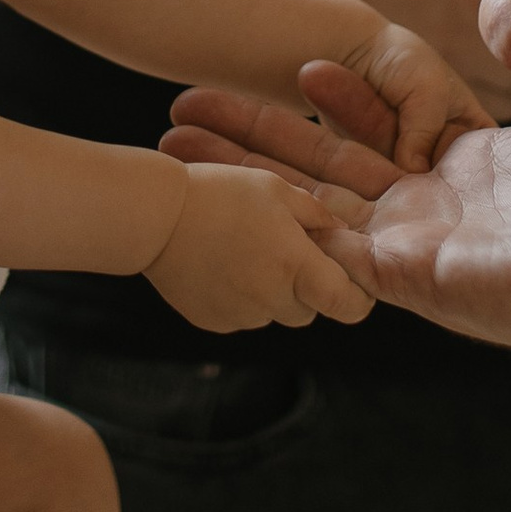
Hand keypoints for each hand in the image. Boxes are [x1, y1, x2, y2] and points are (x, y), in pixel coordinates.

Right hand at [145, 162, 372, 334]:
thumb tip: (342, 233)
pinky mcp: (214, 322)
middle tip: (284, 252)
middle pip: (308, 309)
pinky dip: (240, 298)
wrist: (154, 217)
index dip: (356, 299)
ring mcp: (241, 315)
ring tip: (245, 251)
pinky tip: (221, 264)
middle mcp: (272, 298)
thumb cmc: (219, 192)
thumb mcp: (275, 189)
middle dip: (305, 288)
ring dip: (271, 293)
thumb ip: (316, 214)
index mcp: (295, 265)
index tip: (351, 287)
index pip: (347, 304)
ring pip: (273, 314)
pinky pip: (242, 316)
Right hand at [166, 0, 510, 365]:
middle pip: (327, 169)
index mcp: (475, 166)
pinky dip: (282, 222)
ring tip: (181, 145)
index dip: (339, 98)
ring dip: (249, 176)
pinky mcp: (420, 278)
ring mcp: (423, 248)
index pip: (383, 131)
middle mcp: (438, 209)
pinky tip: (226, 193)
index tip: (301, 60)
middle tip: (192, 105)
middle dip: (260, 138)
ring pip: (313, 207)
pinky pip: (334, 250)